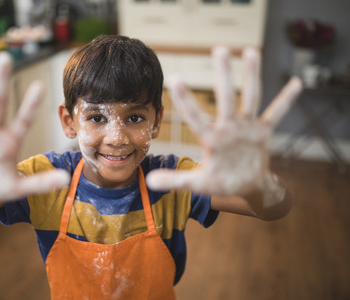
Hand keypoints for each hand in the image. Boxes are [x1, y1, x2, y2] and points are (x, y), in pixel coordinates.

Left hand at [147, 47, 301, 196]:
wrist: (246, 186)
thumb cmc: (220, 182)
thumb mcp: (199, 184)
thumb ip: (177, 180)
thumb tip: (149, 181)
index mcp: (212, 139)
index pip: (196, 117)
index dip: (186, 100)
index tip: (174, 79)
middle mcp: (229, 128)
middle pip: (226, 98)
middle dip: (224, 76)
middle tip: (219, 49)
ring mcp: (247, 128)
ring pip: (251, 98)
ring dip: (252, 76)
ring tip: (251, 51)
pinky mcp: (263, 132)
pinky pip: (276, 114)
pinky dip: (286, 100)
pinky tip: (296, 83)